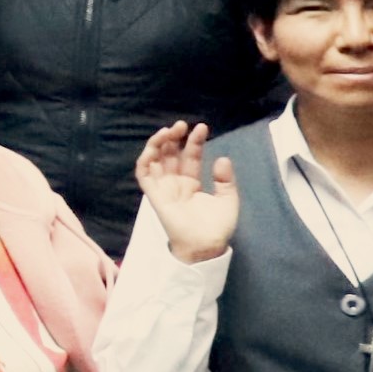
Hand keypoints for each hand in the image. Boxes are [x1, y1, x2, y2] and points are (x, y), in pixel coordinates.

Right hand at [134, 122, 240, 262]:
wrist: (206, 246)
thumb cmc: (217, 227)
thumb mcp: (228, 199)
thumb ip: (225, 179)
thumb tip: (221, 158)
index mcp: (191, 183)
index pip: (189, 156)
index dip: (195, 141)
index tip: (202, 128)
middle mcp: (175, 182)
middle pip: (169, 154)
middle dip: (173, 138)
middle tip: (181, 125)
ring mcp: (164, 188)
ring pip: (154, 161)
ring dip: (158, 144)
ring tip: (168, 131)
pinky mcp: (155, 196)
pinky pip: (144, 175)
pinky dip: (145, 160)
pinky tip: (154, 148)